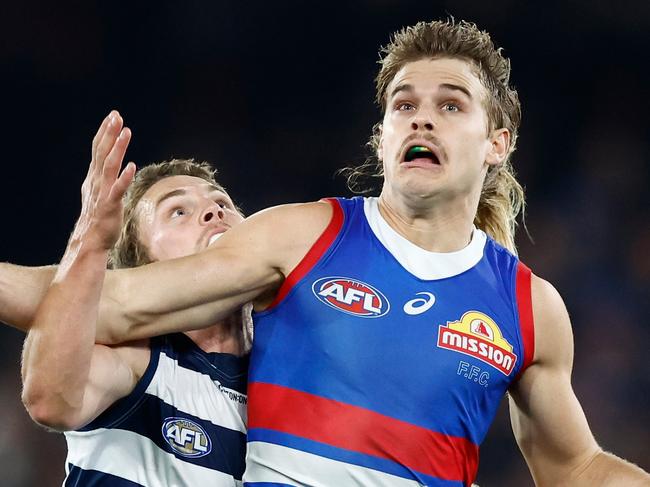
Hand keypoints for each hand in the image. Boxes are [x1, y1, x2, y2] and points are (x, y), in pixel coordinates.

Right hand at [72, 110, 135, 250]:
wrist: (90, 239)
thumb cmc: (98, 215)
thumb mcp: (98, 190)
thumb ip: (103, 175)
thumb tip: (108, 162)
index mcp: (94, 176)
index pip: (98, 149)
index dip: (105, 132)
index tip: (112, 116)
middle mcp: (96, 181)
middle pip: (102, 153)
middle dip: (109, 133)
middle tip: (116, 116)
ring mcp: (103, 192)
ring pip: (110, 166)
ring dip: (117, 149)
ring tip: (126, 132)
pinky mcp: (110, 205)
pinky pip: (118, 189)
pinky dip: (124, 177)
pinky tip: (132, 166)